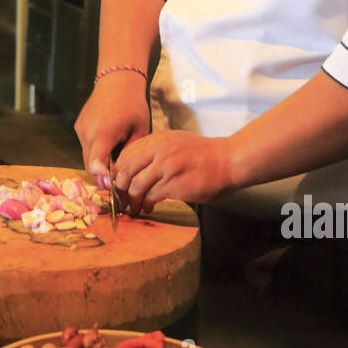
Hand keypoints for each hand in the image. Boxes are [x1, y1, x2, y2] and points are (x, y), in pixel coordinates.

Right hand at [75, 74, 150, 175]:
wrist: (117, 80)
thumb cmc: (133, 105)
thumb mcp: (140, 131)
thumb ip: (130, 154)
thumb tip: (124, 176)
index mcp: (104, 132)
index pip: (96, 163)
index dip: (102, 178)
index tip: (112, 186)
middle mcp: (87, 131)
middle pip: (91, 164)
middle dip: (104, 173)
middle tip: (120, 177)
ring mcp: (81, 128)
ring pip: (87, 156)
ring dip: (100, 161)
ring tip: (117, 154)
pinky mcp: (79, 126)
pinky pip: (86, 146)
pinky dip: (96, 150)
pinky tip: (110, 143)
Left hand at [114, 131, 233, 211]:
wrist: (228, 161)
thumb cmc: (203, 155)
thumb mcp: (176, 143)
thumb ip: (155, 151)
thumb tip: (134, 168)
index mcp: (158, 139)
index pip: (126, 155)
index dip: (118, 172)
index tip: (119, 184)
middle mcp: (159, 151)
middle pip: (126, 170)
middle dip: (120, 188)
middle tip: (121, 200)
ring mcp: (166, 167)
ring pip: (136, 185)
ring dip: (131, 200)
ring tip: (133, 208)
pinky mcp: (174, 184)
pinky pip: (151, 196)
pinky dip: (146, 204)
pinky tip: (148, 208)